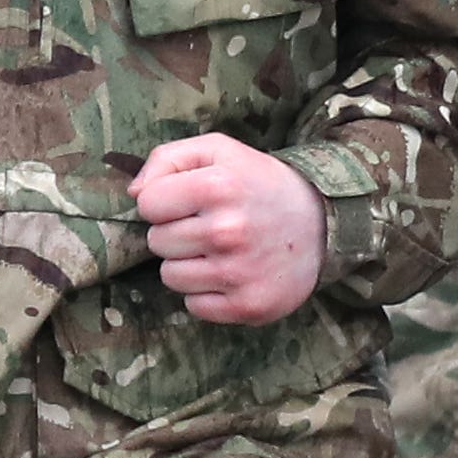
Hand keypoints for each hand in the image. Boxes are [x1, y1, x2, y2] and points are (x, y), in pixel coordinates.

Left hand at [131, 131, 324, 322]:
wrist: (323, 224)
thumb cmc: (259, 184)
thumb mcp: (218, 150)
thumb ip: (167, 159)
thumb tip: (134, 193)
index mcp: (218, 186)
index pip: (147, 204)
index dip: (164, 202)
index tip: (189, 203)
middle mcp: (227, 231)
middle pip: (157, 242)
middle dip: (176, 234)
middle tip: (208, 228)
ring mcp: (238, 273)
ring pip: (171, 277)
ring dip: (188, 266)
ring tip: (218, 253)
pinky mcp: (248, 306)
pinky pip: (194, 306)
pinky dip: (206, 295)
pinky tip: (230, 276)